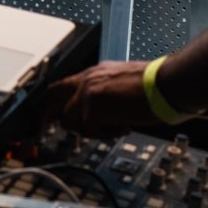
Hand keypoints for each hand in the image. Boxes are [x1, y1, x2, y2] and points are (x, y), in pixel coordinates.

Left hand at [41, 59, 168, 137]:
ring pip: (70, 120)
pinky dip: (107, 133)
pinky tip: (125, 125)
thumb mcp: (123, 84)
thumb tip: (99, 113)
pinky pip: (89, 130)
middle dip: (44, 118)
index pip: (61, 86)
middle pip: (51, 99)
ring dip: (90, 129)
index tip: (43, 117)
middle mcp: (87, 79)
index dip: (51, 103)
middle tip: (38, 134)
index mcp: (94, 73)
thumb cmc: (156, 85)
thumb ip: (106, 95)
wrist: (169, 83)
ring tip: (118, 123)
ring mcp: (87, 93)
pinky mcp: (93, 108)